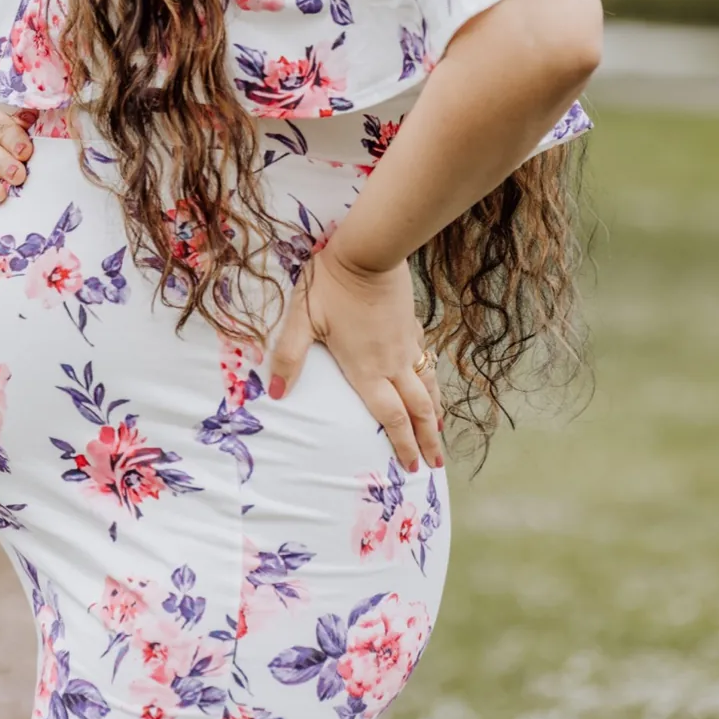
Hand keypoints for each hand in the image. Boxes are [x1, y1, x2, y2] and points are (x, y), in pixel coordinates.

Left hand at [266, 244, 443, 472]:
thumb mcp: (303, 319)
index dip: (403, 444)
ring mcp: (406, 343)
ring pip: (428, 386)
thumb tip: (277, 393)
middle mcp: (392, 363)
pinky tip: (430, 382)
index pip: (390, 418)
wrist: (370, 251)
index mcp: (367, 369)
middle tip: (436, 464)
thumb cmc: (331, 284)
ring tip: (442, 434)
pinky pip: (425, 360)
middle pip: (418, 409)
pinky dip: (432, 380)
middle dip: (428, 439)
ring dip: (436, 413)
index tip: (413, 467)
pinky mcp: (411, 325)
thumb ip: (290, 357)